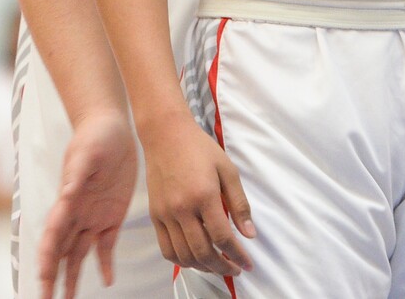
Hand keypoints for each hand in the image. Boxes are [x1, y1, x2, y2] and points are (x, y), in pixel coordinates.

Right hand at [38, 110, 137, 298]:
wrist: (113, 129)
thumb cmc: (95, 137)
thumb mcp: (86, 153)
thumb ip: (77, 175)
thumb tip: (66, 194)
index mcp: (67, 201)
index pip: (53, 235)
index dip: (46, 257)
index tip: (42, 277)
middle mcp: (76, 214)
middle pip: (61, 252)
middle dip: (52, 277)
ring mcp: (93, 218)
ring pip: (78, 255)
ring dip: (72, 278)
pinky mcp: (111, 216)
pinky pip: (106, 246)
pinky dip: (105, 264)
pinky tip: (107, 279)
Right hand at [141, 112, 255, 276]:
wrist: (166, 134)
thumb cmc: (199, 148)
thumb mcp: (227, 169)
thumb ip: (239, 203)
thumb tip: (249, 233)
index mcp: (204, 195)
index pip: (223, 237)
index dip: (237, 255)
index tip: (247, 264)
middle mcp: (182, 208)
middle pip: (203, 252)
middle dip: (221, 267)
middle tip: (234, 269)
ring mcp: (165, 214)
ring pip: (183, 256)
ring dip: (202, 267)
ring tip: (217, 265)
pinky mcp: (155, 215)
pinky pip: (166, 249)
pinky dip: (181, 260)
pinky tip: (194, 258)